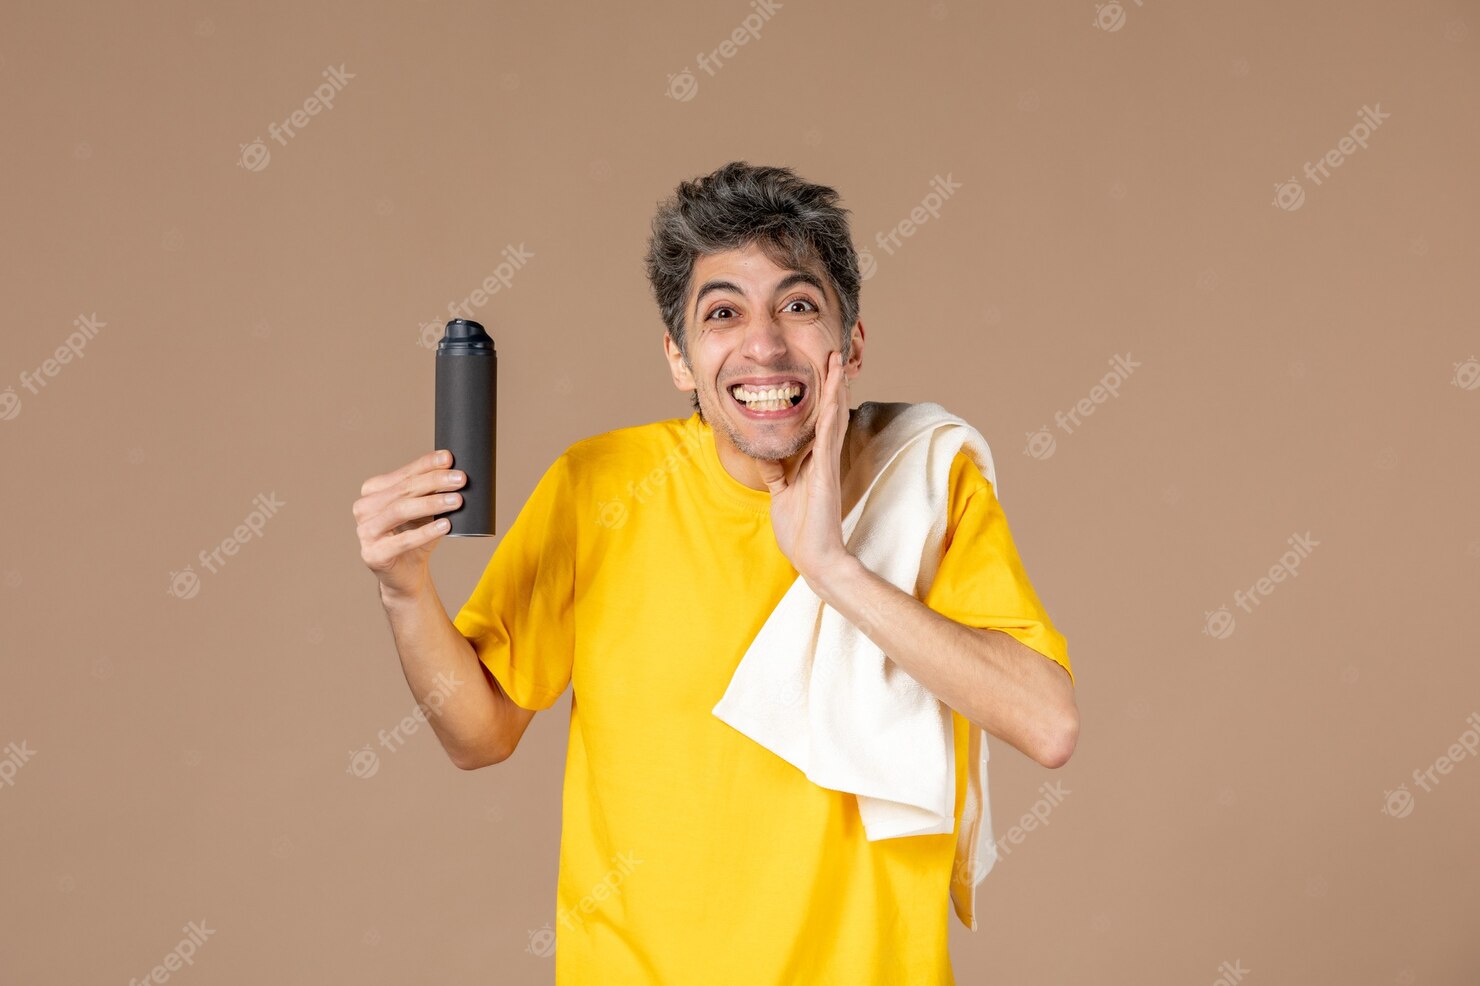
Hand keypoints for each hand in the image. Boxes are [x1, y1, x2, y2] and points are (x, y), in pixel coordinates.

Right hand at [353, 449, 465, 597]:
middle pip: (403, 490)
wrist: (407, 574)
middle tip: (460, 479)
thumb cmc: (416, 536)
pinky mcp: (373, 554)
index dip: (427, 464)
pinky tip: (445, 525)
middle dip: (434, 482)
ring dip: (431, 503)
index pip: (404, 473)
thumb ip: (433, 491)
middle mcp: (364, 508)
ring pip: (400, 511)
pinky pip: (402, 541)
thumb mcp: (425, 510)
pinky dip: (426, 532)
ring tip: (457, 500)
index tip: (449, 458)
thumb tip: (457, 472)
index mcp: (373, 491)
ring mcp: (365, 532)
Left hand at [756, 350, 852, 581]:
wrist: (814, 557)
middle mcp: (824, 458)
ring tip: (838, 362)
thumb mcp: (781, 494)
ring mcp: (827, 464)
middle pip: (831, 412)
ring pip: (833, 417)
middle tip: (835, 353)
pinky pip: (828, 438)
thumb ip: (776, 473)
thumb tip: (767, 456)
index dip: (822, 395)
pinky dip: (831, 415)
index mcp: (814, 462)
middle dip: (832, 382)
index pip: (819, 421)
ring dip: (835, 389)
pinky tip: (833, 395)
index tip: (823, 371)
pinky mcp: (825, 474)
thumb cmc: (801, 531)